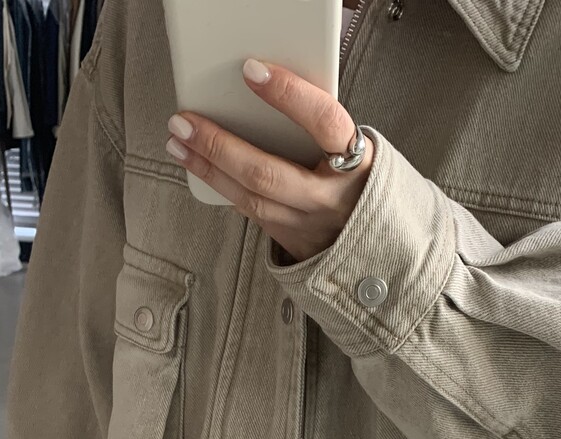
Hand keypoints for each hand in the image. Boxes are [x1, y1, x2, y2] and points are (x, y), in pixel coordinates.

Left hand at [165, 58, 373, 263]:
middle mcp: (330, 198)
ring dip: (209, 168)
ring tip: (180, 142)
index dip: (289, 95)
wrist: (380, 245)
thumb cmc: (360, 184)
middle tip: (185, 120)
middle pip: (267, 173)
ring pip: (250, 198)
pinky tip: (201, 168)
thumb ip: (320, 126)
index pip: (323, 121)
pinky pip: (251, 213)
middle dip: (219, 145)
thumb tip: (266, 86)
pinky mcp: (293, 242)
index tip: (252, 70)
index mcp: (357, 163)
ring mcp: (309, 225)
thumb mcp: (352, 150)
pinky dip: (223, 188)